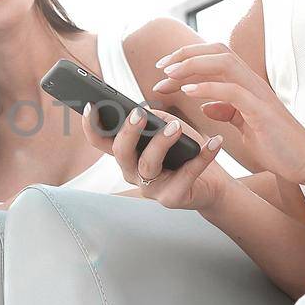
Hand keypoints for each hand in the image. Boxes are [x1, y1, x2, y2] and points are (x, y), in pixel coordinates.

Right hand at [83, 103, 229, 212]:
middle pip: (121, 153)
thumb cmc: (186, 153)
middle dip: (128, 133)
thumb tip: (145, 110)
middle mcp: (133, 173)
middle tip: (138, 115)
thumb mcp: (169, 129)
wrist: (213, 183)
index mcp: (128, 155)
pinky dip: (202, 156)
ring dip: (161, 143)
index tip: (90, 105)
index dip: (91, 126)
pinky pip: (186, 175)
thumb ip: (156, 119)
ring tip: (177, 127)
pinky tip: (214, 141)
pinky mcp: (172, 198)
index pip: (101, 141)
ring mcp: (151, 189)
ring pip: (148, 165)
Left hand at [152, 43, 304, 183]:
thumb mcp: (245, 125)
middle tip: (160, 67)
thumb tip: (206, 106)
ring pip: (224, 64)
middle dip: (185, 55)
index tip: (164, 69)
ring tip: (170, 75)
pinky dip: (209, 88)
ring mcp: (258, 94)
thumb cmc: (277, 144)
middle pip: (217, 51)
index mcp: (247, 84)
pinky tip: (188, 92)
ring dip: (192, 66)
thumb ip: (227, 111)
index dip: (189, 56)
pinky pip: (233, 91)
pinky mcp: (261, 111)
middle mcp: (253, 82)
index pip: (216, 55)